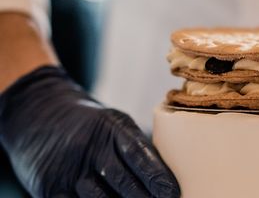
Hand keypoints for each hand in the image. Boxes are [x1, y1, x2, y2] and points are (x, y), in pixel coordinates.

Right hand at [0, 65, 179, 196]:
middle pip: (123, 182)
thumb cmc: (90, 125)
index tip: (173, 193)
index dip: (157, 177)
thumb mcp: (114, 124)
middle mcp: (91, 148)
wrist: (39, 113)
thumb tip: (162, 179)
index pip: (139, 155)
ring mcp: (68, 169)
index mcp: (113, 127)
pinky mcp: (49, 188)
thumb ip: (135, 149)